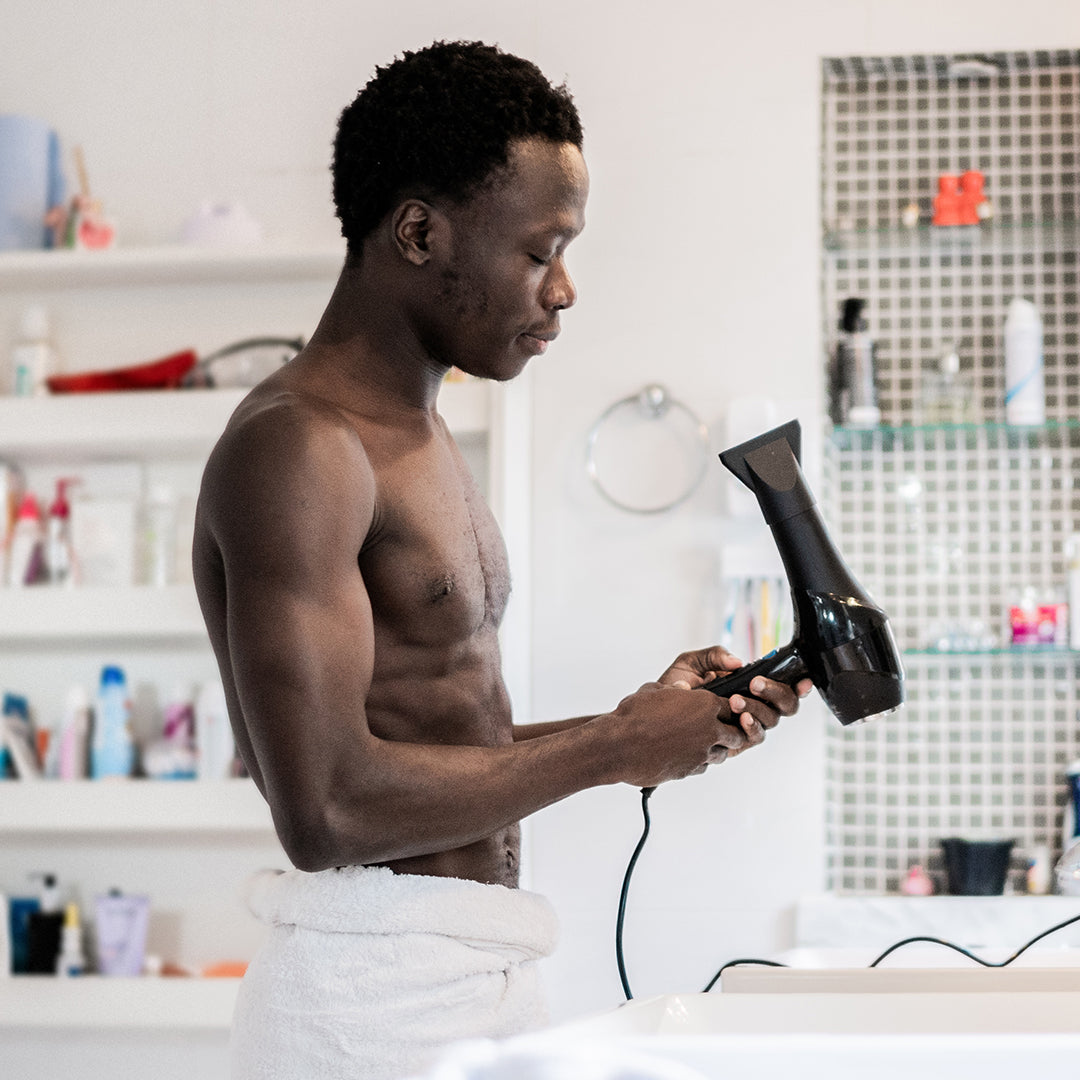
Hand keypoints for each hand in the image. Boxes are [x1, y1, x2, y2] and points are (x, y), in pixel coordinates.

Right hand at [604, 681, 750, 788]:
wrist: (619, 745)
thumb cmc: (634, 714)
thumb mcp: (655, 690)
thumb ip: (675, 690)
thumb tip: (683, 688)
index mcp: (705, 705)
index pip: (732, 707)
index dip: (727, 708)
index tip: (719, 710)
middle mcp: (709, 730)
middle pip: (736, 733)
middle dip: (730, 731)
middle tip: (717, 729)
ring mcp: (701, 753)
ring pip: (723, 753)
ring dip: (716, 748)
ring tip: (700, 743)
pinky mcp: (690, 770)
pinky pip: (704, 766)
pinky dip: (699, 761)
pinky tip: (686, 754)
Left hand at [658, 644, 812, 756]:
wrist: (654, 711)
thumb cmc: (675, 686)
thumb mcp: (692, 662)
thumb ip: (715, 656)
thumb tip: (738, 662)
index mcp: (749, 686)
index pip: (783, 685)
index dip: (799, 684)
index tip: (803, 679)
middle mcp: (754, 706)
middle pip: (786, 705)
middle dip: (776, 692)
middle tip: (755, 684)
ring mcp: (747, 724)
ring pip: (771, 720)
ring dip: (757, 708)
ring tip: (736, 700)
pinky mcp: (736, 742)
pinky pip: (754, 737)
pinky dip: (751, 726)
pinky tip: (739, 716)